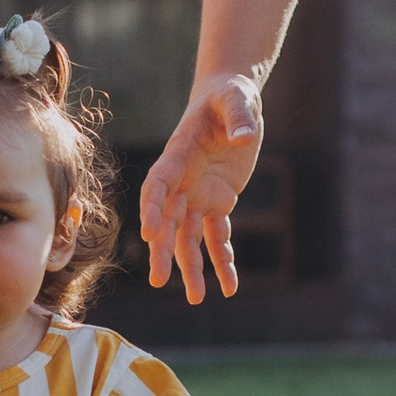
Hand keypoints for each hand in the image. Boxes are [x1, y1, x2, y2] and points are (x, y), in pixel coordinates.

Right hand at [139, 75, 264, 302]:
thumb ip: (239, 118)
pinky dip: (223, 261)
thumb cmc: (229, 97)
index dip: (152, 209)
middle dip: (163, 251)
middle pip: (168, 221)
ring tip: (197, 298)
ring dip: (192, 268)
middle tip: (159, 279)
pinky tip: (229, 287)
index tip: (151, 233)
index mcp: (177, 156)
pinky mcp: (218, 204)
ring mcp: (198, 196)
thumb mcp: (236, 100)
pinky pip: (217, 237)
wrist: (232, 103)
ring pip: (189, 238)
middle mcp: (181, 182)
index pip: (158, 187)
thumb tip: (244, 138)